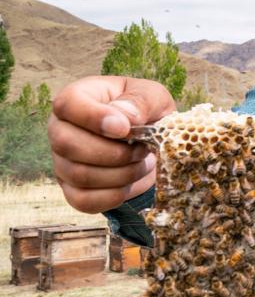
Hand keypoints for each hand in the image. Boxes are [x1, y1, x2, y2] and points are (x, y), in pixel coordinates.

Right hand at [48, 76, 175, 213]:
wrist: (151, 141)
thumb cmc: (146, 111)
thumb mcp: (153, 96)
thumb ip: (140, 101)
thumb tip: (125, 118)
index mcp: (77, 98)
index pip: (67, 105)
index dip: (94, 118)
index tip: (124, 128)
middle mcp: (60, 129)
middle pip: (67, 145)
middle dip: (114, 153)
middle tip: (143, 149)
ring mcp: (62, 161)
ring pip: (79, 175)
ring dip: (121, 174)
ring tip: (142, 163)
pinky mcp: (72, 188)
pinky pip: (83, 200)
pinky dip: (113, 195)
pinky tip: (131, 182)